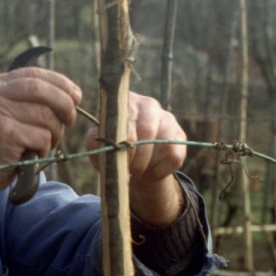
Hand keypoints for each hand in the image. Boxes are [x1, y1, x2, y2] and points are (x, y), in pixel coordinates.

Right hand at [0, 66, 82, 197]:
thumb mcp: (5, 113)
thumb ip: (28, 99)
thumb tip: (72, 94)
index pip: (33, 74)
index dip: (60, 83)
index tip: (76, 97)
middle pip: (40, 88)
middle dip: (64, 104)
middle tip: (70, 120)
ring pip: (45, 115)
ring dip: (55, 133)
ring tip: (46, 144)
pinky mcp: (3, 133)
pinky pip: (42, 136)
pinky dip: (45, 148)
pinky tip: (33, 154)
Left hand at [85, 93, 187, 225]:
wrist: (132, 163)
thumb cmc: (111, 149)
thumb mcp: (98, 144)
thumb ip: (96, 140)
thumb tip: (104, 141)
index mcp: (124, 102)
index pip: (126, 119)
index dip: (123, 142)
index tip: (118, 158)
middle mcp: (148, 104)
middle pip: (147, 130)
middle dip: (137, 156)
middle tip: (129, 170)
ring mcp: (166, 118)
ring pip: (163, 143)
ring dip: (149, 164)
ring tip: (137, 172)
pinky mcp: (180, 136)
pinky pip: (175, 155)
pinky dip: (161, 170)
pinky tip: (151, 173)